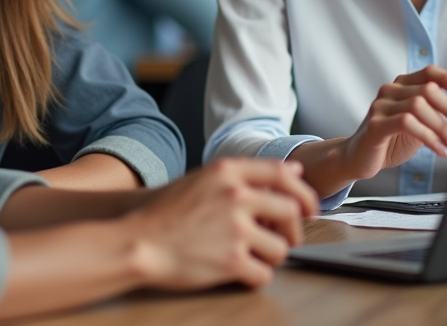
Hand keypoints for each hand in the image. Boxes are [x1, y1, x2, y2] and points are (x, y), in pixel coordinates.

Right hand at [123, 158, 317, 289]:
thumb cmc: (164, 214)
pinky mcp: (232, 261)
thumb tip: (293, 170)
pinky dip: (256, 277)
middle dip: (293, 230)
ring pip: (281, 248)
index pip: (283, 173)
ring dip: (272, 256)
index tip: (308, 207)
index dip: (303, 191)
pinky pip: (265, 274)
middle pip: (290, 211)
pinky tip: (240, 272)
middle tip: (285, 240)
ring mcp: (235, 229)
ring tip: (253, 257)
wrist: (137, 244)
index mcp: (227, 172)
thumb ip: (243, 174)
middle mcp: (236, 196)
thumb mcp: (201, 179)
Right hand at [337, 66, 446, 182]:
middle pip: (428, 90)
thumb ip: (433, 113)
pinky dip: (429, 137)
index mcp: (401, 85)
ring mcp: (380, 106)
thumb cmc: (391, 140)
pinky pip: (407, 123)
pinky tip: (441, 150)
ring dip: (443, 128)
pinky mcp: (375, 124)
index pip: (429, 72)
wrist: (359, 158)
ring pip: (419, 106)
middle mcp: (390, 91)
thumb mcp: (418, 123)